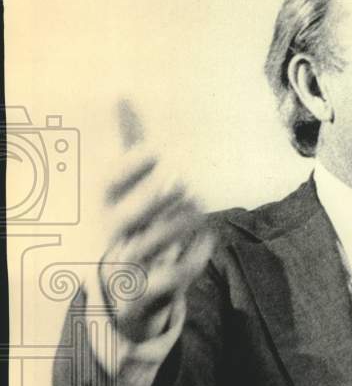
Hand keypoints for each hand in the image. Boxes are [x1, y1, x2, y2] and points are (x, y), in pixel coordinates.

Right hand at [98, 100, 214, 341]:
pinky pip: (169, 279)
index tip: (157, 150)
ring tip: (201, 207)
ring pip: (145, 249)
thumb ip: (128, 141)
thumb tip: (121, 91)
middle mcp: (111, 237)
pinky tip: (210, 238)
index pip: (106, 185)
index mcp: (106, 208)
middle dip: (153, 198)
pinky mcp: (147, 294)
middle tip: (183, 180)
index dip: (129, 168)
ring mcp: (127, 267)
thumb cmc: (135, 223)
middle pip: (123, 218)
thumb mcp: (130, 184)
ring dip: (176, 225)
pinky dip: (193, 258)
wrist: (128, 288)